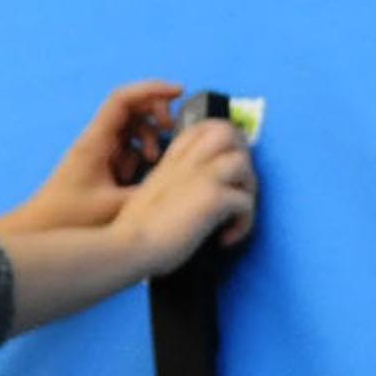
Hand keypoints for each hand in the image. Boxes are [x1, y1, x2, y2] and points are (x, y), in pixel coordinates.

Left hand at [0, 81, 180, 236]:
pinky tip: (135, 178)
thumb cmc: (68, 219)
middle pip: (130, 109)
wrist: (37, 233)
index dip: (152, 89)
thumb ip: (149, 192)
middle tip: (170, 130)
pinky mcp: (99, 167)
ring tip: (153, 160)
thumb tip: (180, 181)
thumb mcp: (115, 206)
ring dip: (147, 138)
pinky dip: (136, 156)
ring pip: (130, 129)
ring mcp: (97, 152)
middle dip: (155, 114)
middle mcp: (96, 141)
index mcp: (96, 141)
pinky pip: (124, 149)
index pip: (124, 99)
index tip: (178, 92)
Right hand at [111, 117, 256, 276]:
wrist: (128, 246)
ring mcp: (202, 175)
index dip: (222, 143)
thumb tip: (198, 194)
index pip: (205, 128)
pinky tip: (225, 238)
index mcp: (173, 158)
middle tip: (235, 188)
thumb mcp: (153, 193)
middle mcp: (188, 161)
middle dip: (241, 156)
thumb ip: (175, 183)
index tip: (222, 170)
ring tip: (233, 214)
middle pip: (229, 131)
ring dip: (247, 190)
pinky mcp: (213, 198)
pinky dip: (244, 223)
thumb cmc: (135, 230)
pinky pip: (246, 202)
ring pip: (243, 162)